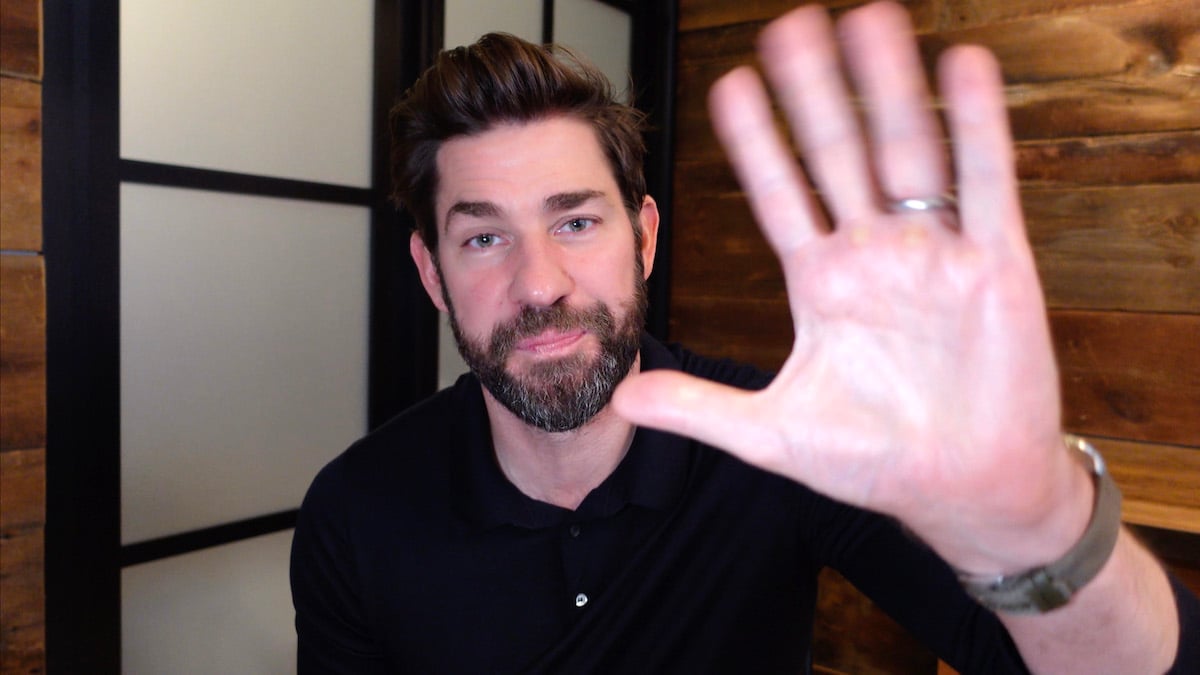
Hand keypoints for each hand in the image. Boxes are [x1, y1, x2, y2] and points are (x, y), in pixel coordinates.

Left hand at [613, 1, 1090, 572]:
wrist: (962, 490)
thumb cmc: (873, 462)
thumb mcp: (774, 434)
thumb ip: (700, 407)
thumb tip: (622, 397)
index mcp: (821, 284)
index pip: (780, 195)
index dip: (757, 143)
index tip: (731, 86)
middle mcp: (873, 255)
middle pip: (837, 155)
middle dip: (815, 92)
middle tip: (790, 26)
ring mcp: (932, 253)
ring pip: (906, 152)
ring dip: (887, 89)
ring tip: (868, 21)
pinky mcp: (994, 264)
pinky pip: (983, 183)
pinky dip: (974, 126)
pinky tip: (959, 67)